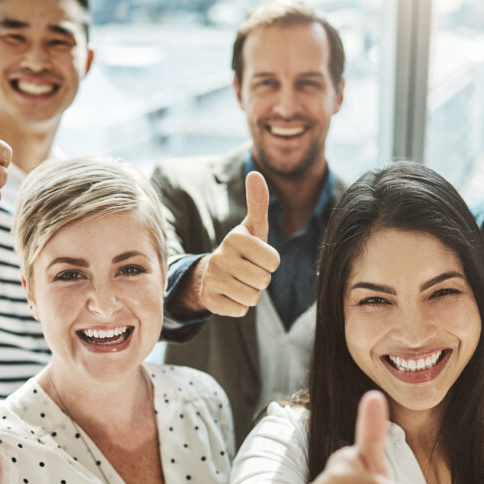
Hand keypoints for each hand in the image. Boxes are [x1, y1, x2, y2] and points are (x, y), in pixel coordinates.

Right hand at [192, 172, 280, 316]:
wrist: (210, 275)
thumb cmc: (241, 250)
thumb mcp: (252, 228)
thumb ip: (258, 203)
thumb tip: (256, 173)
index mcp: (235, 238)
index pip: (273, 261)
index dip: (269, 263)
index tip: (256, 257)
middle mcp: (220, 256)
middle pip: (264, 281)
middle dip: (260, 280)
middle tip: (247, 272)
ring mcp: (213, 279)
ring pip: (253, 297)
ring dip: (251, 294)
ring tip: (239, 282)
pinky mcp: (209, 301)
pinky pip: (241, 311)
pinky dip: (239, 306)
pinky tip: (229, 294)